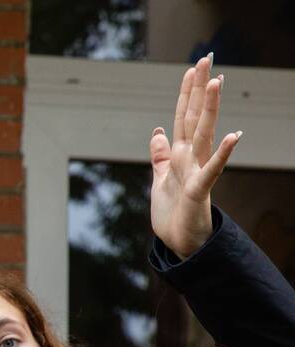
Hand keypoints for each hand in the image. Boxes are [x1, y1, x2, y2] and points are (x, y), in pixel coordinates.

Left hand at [151, 53, 241, 258]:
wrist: (180, 242)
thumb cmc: (172, 212)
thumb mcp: (160, 178)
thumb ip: (160, 156)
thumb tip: (157, 132)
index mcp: (180, 154)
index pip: (182, 117)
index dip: (186, 93)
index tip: (192, 67)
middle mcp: (191, 158)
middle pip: (194, 117)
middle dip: (199, 90)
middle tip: (206, 59)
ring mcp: (197, 172)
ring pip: (203, 135)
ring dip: (210, 109)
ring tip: (217, 83)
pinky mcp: (199, 190)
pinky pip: (212, 170)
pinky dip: (222, 153)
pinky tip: (233, 136)